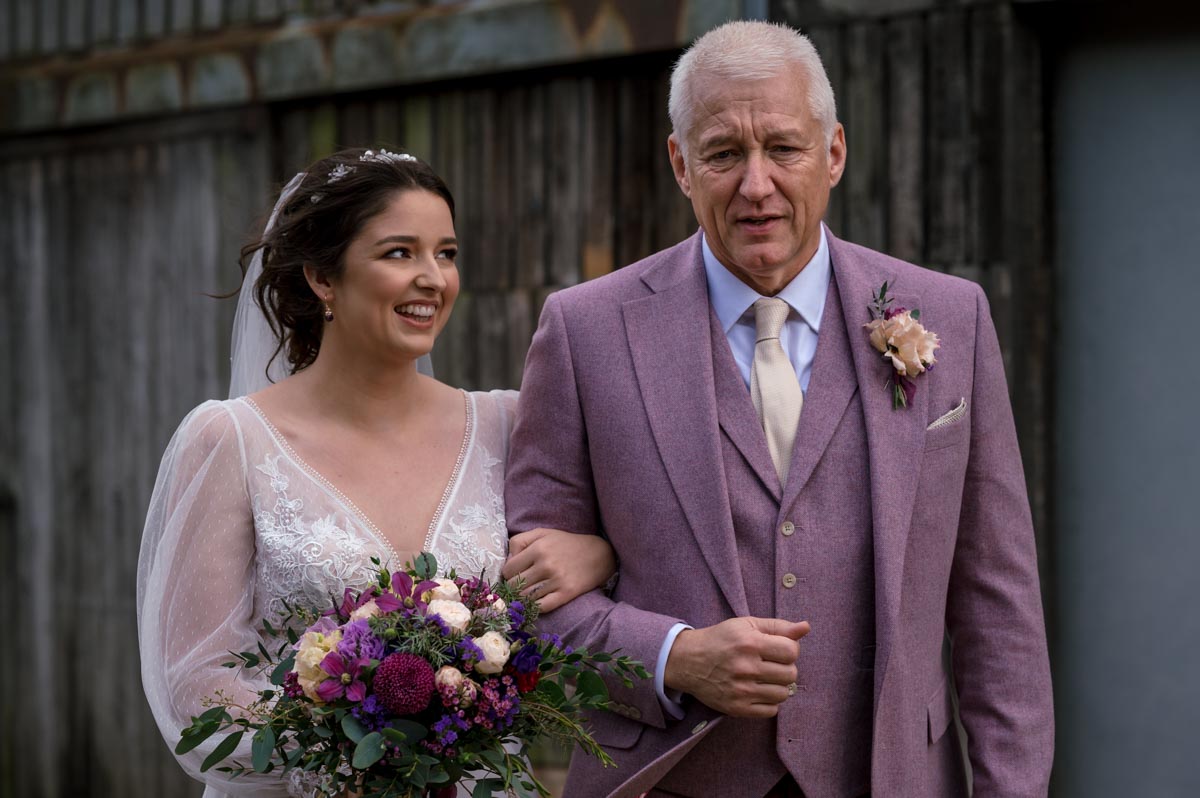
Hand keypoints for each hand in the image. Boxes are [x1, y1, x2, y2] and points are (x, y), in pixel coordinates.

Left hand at [502, 528, 616, 612]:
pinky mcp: (567, 593)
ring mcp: (557, 580)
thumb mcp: (542, 533)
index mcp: (538, 548)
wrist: (598, 554)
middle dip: (512, 587)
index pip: (508, 570)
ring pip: (525, 598)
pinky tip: (535, 602)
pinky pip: (541, 607)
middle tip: (519, 586)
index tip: (514, 574)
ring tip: (526, 594)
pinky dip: (534, 607)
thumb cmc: (566, 543)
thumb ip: (520, 541)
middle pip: (514, 586)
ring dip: (522, 598)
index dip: (508, 574)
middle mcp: (546, 564)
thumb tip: (507, 560)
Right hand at [663, 616, 809, 717]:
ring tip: (765, 678)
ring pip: (783, 694)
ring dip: (778, 685)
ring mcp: (741, 691)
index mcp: (750, 643)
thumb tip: (806, 627)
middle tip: (771, 664)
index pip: (792, 651)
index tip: (778, 649)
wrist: (688, 661)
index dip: (790, 649)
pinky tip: (758, 691)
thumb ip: (778, 626)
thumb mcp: (747, 625)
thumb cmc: (721, 639)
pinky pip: (771, 711)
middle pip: (791, 674)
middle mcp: (746, 668)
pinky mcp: (737, 708)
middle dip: (785, 668)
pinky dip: (769, 702)